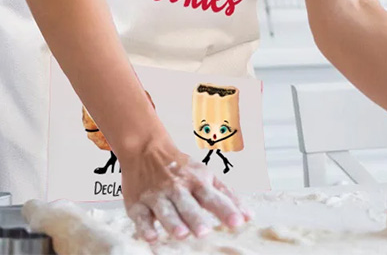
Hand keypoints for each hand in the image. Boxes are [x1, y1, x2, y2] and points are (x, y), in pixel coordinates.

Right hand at [118, 135, 251, 242]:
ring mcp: (156, 195)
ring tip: (182, 234)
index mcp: (196, 181)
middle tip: (205, 232)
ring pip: (165, 210)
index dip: (226, 210)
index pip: (213, 197)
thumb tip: (249, 216)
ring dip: (173, 222)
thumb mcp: (206, 176)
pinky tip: (151, 237)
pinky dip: (145, 227)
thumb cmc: (182, 168)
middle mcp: (177, 187)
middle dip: (196, 218)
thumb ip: (226, 196)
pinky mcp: (137, 203)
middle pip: (188, 204)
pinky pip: (140, 216)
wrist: (147, 149)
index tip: (238, 222)